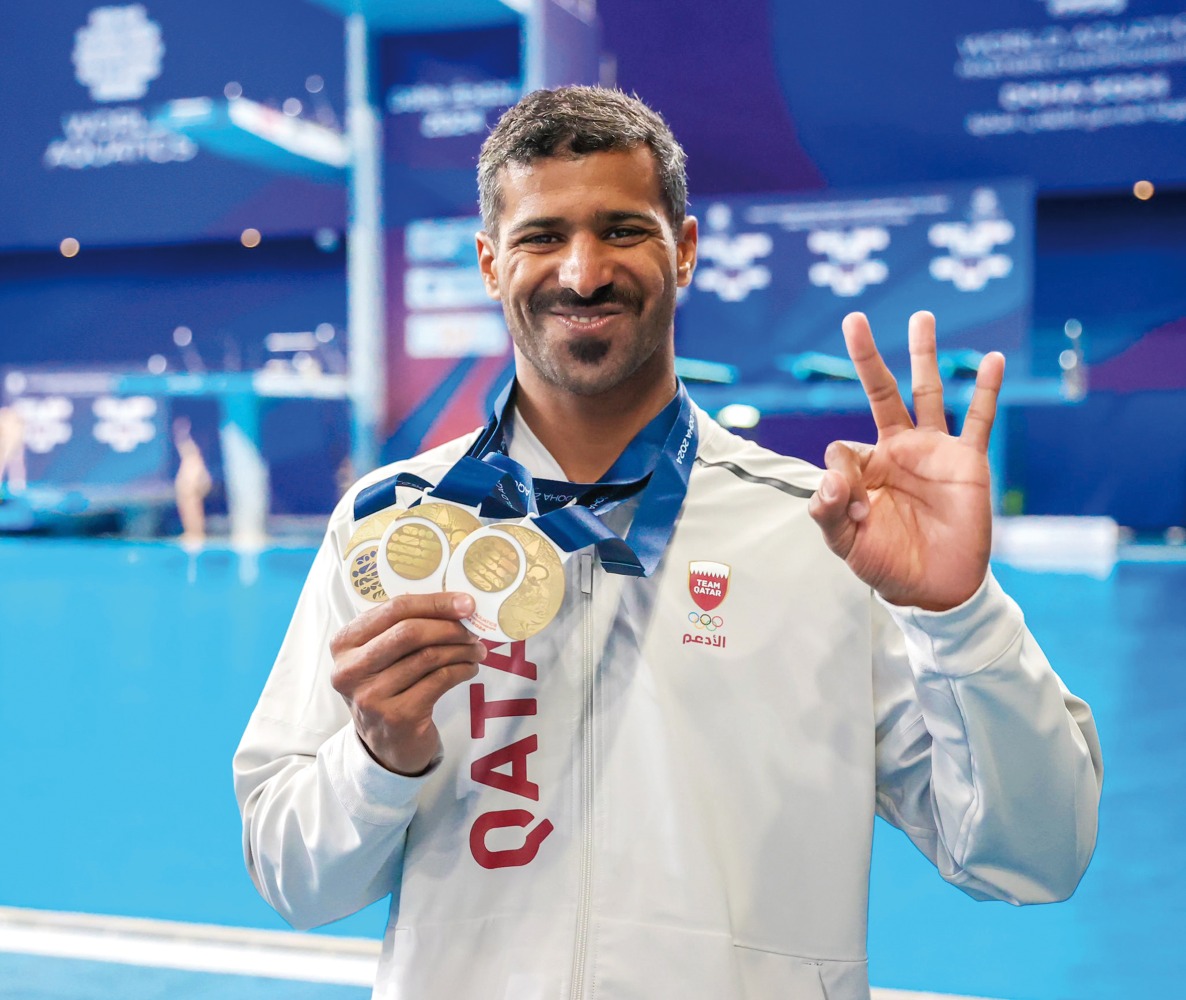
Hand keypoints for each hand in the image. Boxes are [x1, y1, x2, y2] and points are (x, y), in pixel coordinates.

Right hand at [330, 592, 486, 774]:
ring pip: (428, 656)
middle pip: (409, 632)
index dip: (435, 603)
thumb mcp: (383, 655)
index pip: (393, 609)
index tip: (466, 602)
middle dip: (449, 627)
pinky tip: (469, 668)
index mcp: (344, 643)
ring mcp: (371, 695)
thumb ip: (406, 627)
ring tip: (476, 649)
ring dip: (461, 650)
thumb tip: (458, 604)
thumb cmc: (390, 687)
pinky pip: (440, 680)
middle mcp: (350, 669)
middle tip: (474, 629)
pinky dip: (461, 670)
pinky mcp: (396, 716)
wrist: (387, 745)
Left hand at [808, 311, 1003, 611]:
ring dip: (923, 355)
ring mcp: (933, 452)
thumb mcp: (846, 543)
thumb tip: (830, 476)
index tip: (854, 512)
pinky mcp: (968, 461)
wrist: (937, 588)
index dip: (841, 481)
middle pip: (880, 392)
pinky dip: (985, 389)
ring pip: (927, 393)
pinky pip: (978, 418)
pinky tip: (991, 359)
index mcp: (864, 469)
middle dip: (867, 357)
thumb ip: (829, 511)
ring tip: (921, 317)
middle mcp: (897, 451)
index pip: (842, 450)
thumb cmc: (887, 564)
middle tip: (853, 318)